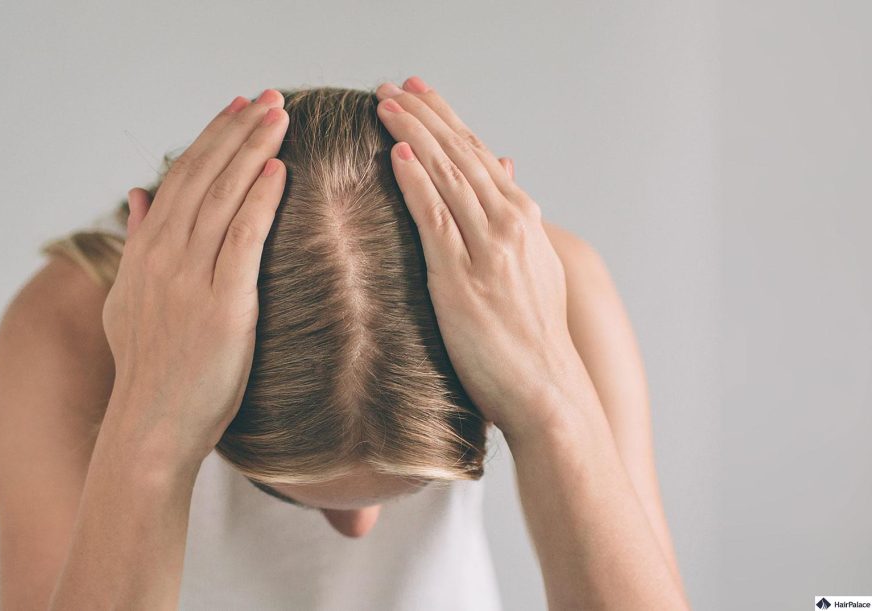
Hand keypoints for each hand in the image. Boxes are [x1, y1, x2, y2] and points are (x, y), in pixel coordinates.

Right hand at [101, 89, 288, 466]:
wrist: (150, 426)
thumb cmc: (148, 369)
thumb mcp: (125, 300)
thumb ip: (135, 244)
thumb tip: (138, 195)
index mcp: (143, 253)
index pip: (180, 179)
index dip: (211, 138)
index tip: (236, 108)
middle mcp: (162, 257)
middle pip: (204, 176)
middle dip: (237, 131)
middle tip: (269, 98)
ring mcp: (190, 280)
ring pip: (223, 198)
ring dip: (253, 151)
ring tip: (279, 117)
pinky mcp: (222, 306)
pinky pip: (242, 240)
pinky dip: (260, 201)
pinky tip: (278, 171)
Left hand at [375, 77, 584, 438]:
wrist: (547, 390)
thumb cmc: (533, 338)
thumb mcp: (536, 270)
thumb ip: (519, 223)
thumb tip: (510, 176)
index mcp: (523, 220)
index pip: (478, 154)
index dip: (445, 120)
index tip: (417, 94)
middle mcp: (509, 225)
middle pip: (461, 155)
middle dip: (424, 116)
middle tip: (390, 87)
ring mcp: (488, 251)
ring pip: (448, 177)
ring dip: (413, 136)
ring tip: (383, 106)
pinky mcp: (463, 280)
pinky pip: (436, 220)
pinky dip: (416, 184)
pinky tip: (396, 156)